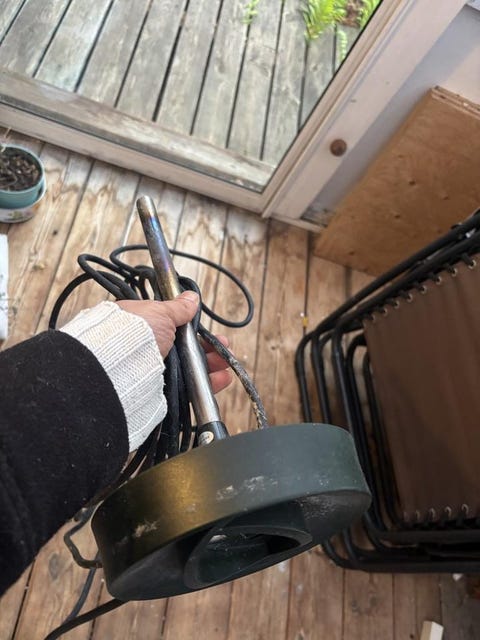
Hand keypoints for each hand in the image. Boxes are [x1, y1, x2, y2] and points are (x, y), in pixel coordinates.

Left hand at [116, 293, 231, 393]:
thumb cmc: (134, 334)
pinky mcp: (160, 392)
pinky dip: (206, 384)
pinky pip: (188, 389)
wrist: (120, 368)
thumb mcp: (159, 312)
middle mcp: (148, 349)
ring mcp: (154, 371)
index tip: (209, 331)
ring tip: (225, 364)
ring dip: (211, 366)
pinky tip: (221, 380)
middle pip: (185, 350)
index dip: (194, 330)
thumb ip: (178, 308)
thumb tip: (190, 298)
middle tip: (223, 348)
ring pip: (189, 369)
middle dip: (208, 349)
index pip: (173, 327)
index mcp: (144, 326)